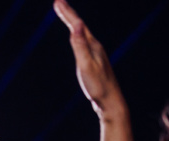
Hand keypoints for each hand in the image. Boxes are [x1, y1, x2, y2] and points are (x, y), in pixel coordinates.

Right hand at [54, 0, 125, 119]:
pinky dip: (78, 36)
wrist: (111, 102)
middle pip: (80, 26)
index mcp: (93, 45)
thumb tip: (78, 25)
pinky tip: (78, 39)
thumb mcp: (86, 66)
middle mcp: (95, 47)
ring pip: (83, 34)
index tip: (57, 1)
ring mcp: (96, 55)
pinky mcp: (95, 63)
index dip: (67, 13)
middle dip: (68, 14)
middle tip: (58, 2)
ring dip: (73, 23)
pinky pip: (84, 43)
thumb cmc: (98, 86)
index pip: (78, 25)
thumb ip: (81, 45)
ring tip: (66, 15)